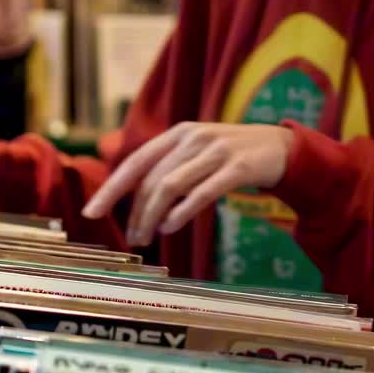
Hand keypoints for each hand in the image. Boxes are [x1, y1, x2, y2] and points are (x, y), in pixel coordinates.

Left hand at [82, 122, 293, 246]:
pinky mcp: (238, 167)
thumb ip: (170, 167)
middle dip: (136, 212)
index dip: (111, 188)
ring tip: (147, 236)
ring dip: (153, 215)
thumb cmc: (233, 156)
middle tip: (132, 238)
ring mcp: (216, 151)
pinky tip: (171, 226)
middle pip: (152, 179)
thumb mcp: (198, 153)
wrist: (281, 148)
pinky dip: (182, 212)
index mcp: (178, 134)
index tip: (92, 213)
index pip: (135, 162)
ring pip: (172, 186)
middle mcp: (193, 138)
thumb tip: (136, 200)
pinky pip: (202, 192)